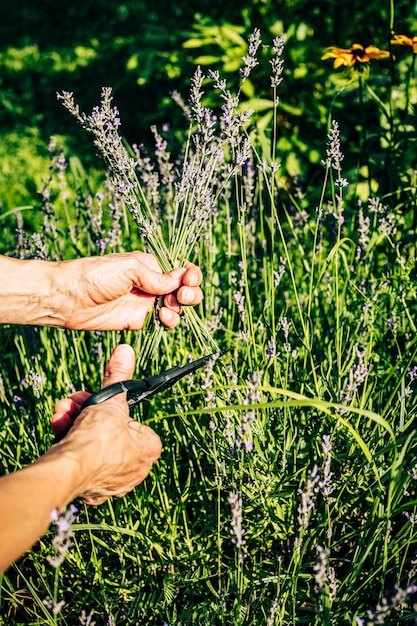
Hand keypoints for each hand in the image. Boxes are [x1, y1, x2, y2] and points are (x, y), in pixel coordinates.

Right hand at [51, 344, 161, 503]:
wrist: (70, 470)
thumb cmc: (99, 438)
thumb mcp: (110, 400)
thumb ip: (118, 376)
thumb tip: (125, 350)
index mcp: (148, 450)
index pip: (133, 422)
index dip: (115, 409)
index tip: (101, 400)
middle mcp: (134, 470)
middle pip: (109, 431)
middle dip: (88, 412)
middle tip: (77, 401)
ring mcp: (111, 482)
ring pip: (92, 443)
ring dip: (74, 422)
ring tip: (63, 411)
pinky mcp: (89, 489)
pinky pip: (80, 459)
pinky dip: (68, 442)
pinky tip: (58, 427)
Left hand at [55, 251, 202, 329]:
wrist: (69, 297)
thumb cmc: (94, 275)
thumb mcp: (129, 268)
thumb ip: (156, 277)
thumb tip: (181, 279)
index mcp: (150, 265)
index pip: (180, 269)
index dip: (190, 275)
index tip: (189, 280)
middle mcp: (150, 283)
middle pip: (183, 289)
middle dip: (189, 293)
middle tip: (182, 296)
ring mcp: (145, 303)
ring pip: (176, 308)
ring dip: (179, 309)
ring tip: (167, 308)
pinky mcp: (138, 320)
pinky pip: (162, 322)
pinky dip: (169, 322)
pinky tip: (162, 318)